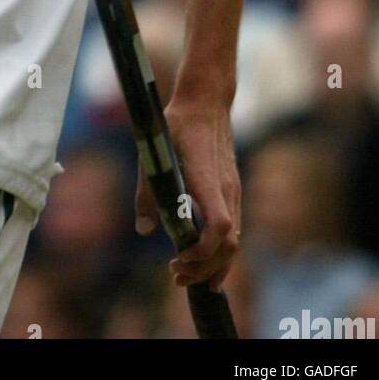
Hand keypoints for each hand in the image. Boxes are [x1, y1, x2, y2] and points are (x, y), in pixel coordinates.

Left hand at [134, 97, 240, 292]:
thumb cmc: (176, 123)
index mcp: (208, 179)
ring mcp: (233, 190)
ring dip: (214, 264)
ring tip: (188, 276)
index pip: (219, 227)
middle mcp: (227, 189)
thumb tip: (144, 229)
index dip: (203, 251)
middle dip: (205, 268)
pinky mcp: (232, 189)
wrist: (207, 101)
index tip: (179, 258)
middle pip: (230, 244)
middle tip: (177, 278)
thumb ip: (147, 190)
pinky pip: (233, 229)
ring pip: (235, 240)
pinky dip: (220, 250)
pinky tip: (203, 258)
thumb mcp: (153, 152)